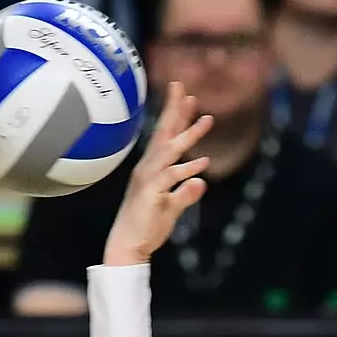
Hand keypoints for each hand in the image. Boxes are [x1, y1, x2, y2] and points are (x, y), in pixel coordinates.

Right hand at [103, 82, 214, 266]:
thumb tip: (201, 182)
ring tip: (207, 119)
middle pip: (163, 134)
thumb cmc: (146, 227)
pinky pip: (170, 176)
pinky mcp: (150, 193)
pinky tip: (203, 163)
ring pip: (169, 151)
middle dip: (175, 111)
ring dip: (188, 135)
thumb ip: (185, 193)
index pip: (165, 137)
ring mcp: (148, 179)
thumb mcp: (172, 207)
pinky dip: (186, 169)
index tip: (187, 97)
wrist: (128, 247)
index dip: (176, 117)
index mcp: (152, 169)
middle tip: (186, 89)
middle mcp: (148, 169)